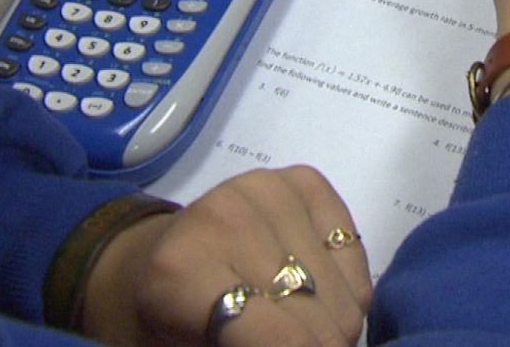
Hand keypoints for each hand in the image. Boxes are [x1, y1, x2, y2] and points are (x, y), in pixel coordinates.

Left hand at [82, 166, 370, 346]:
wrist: (156, 257)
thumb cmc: (167, 319)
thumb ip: (253, 346)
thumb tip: (307, 343)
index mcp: (180, 272)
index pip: (280, 339)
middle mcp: (225, 216)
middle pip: (316, 316)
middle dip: (320, 345)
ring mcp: (268, 190)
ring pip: (342, 292)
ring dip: (335, 322)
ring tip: (302, 325)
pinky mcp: (302, 180)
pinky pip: (353, 253)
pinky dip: (347, 288)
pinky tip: (318, 291)